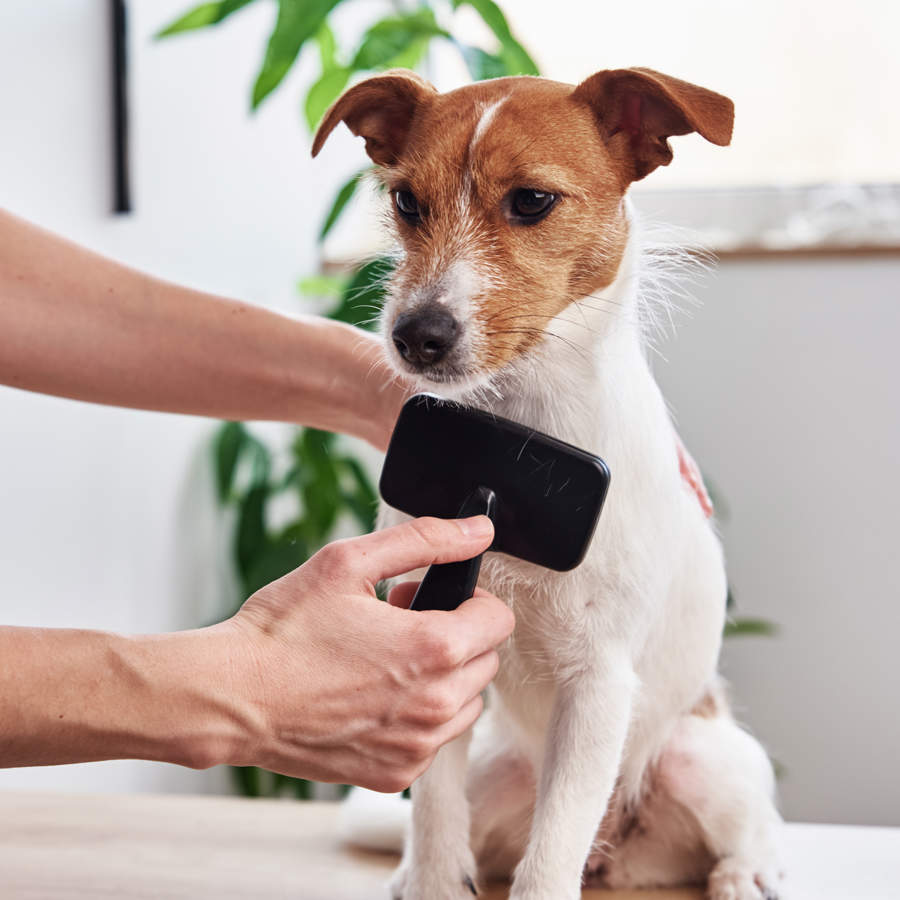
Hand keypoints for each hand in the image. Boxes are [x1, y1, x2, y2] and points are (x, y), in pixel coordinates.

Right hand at [221, 515, 513, 791]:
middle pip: (485, 661)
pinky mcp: (394, 774)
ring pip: (465, 703)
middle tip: (400, 622)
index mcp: (435, 649)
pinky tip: (370, 695)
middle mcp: (436, 705)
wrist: (233, 696)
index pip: (500, 619)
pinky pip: (432, 739)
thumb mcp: (349, 562)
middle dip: (455, 635)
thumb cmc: (284, 628)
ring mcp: (417, 746)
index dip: (469, 599)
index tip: (430, 597)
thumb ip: (425, 540)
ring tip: (385, 659)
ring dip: (442, 678)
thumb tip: (479, 530)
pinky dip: (415, 716)